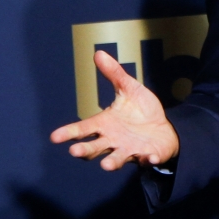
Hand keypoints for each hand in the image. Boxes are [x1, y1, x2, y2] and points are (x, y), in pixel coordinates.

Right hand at [50, 50, 179, 170]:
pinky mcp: (148, 155)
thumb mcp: (129, 88)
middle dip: (85, 150)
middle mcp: (113, 140)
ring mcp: (129, 150)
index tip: (55, 137)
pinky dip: (149, 159)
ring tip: (106, 165)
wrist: (164, 127)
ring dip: (112, 162)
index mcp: (104, 124)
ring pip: (116, 158)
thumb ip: (114, 74)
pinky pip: (147, 159)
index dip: (68, 133)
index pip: (82, 129)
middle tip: (74, 151)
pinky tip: (151, 157)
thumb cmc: (141, 110)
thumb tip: (98, 53)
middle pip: (94, 148)